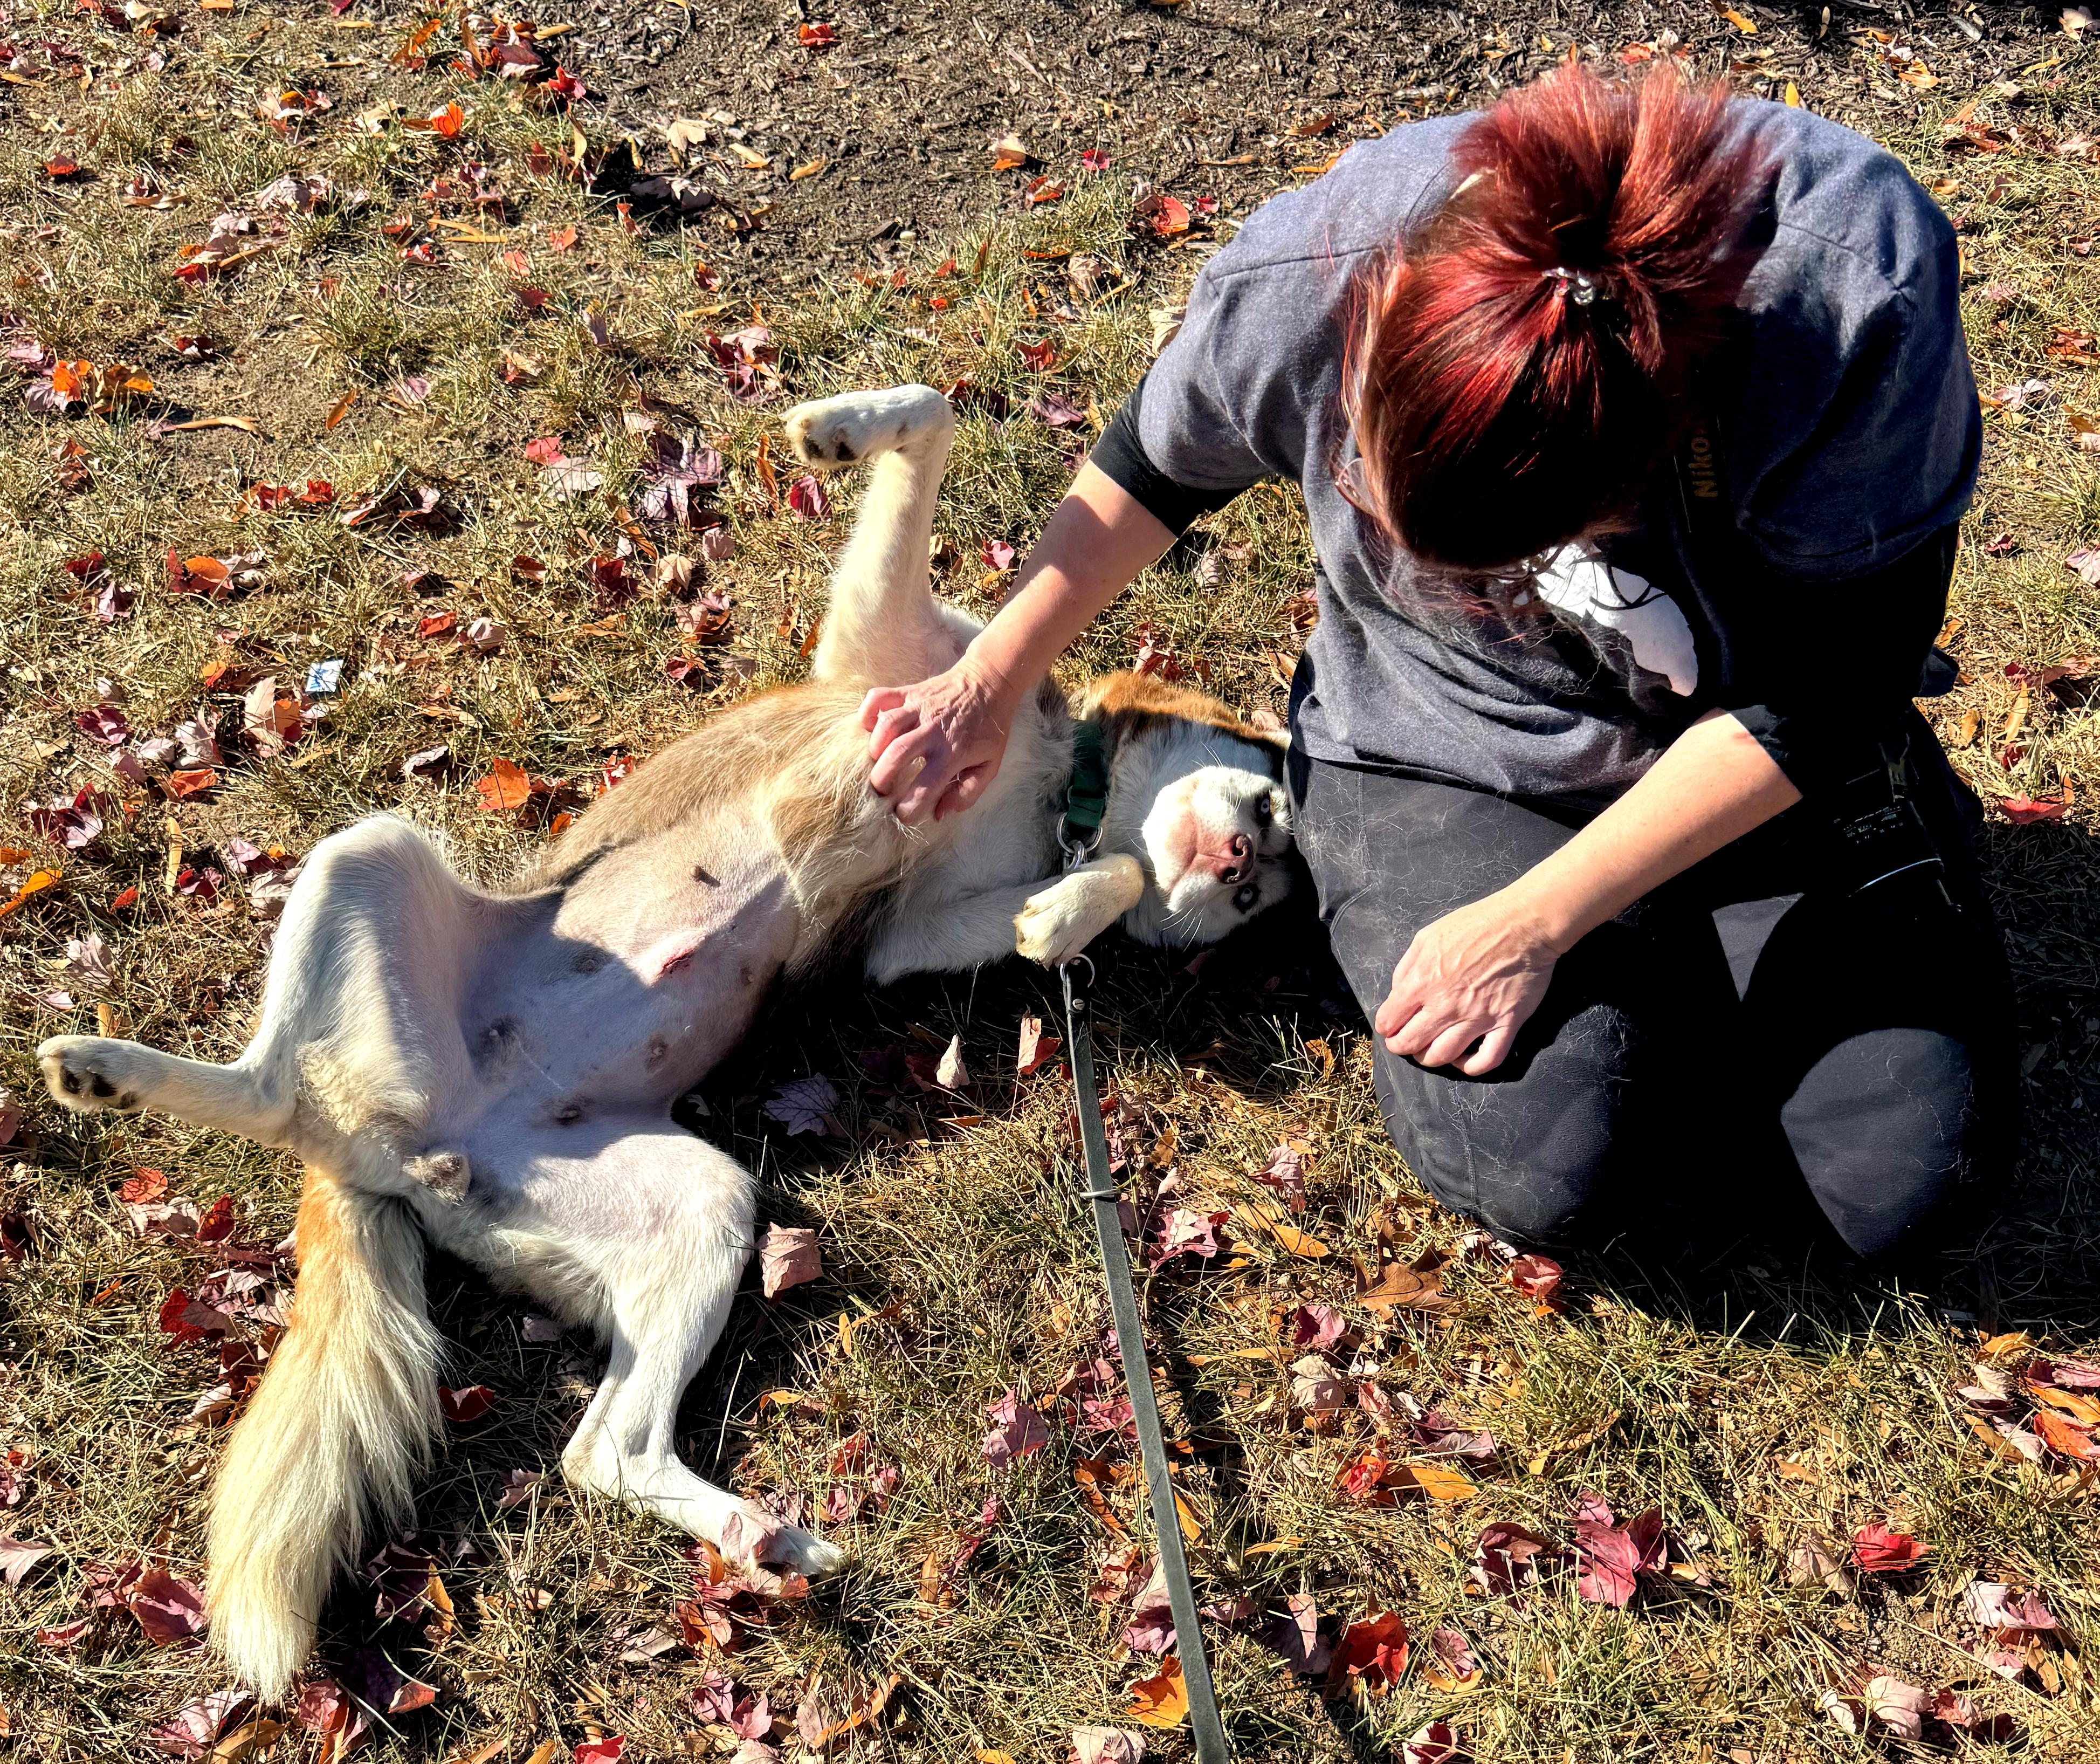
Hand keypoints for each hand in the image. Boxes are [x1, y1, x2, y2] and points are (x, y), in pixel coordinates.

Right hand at [861, 656, 1017, 823]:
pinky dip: (867, 712)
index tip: (902, 814)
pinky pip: (879, 698)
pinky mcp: (909, 691)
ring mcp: (919, 708)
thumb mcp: (990, 766)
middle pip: (896, 755)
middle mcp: (933, 730)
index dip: (908, 808)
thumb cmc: (989, 729)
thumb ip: (967, 793)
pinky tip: (870, 727)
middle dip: (881, 779)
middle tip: (881, 790)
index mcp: (954, 753)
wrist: (990, 683)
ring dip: (874, 748)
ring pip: (886, 726)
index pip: (924, 788)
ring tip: (878, 760)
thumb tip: (940, 813)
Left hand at [1372, 890, 1565, 1075]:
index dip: (1386, 1027)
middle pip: (1411, 1044)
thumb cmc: (1476, 925)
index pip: (1389, 1021)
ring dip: (1430, 1058)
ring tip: (1430, 1049)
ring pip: (1443, 1057)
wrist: (1524, 924)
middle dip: (1401, 1047)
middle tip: (1404, 1043)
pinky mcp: (1505, 1024)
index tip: (1390, 1027)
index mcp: (1423, 982)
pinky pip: (1487, 1061)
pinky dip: (1471, 1067)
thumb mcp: (1427, 937)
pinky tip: (1464, 1059)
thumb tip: (1397, 994)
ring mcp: (1477, 1018)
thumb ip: (1406, 967)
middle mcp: (1446, 1005)